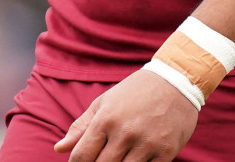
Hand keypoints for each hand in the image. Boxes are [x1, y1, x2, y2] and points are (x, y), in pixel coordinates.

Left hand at [54, 69, 196, 161]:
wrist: (176, 82)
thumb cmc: (134, 92)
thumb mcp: (104, 103)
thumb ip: (81, 127)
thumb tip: (59, 149)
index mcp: (106, 119)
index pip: (82, 155)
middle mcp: (125, 132)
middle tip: (99, 160)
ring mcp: (147, 144)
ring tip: (116, 158)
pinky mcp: (167, 152)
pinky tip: (134, 161)